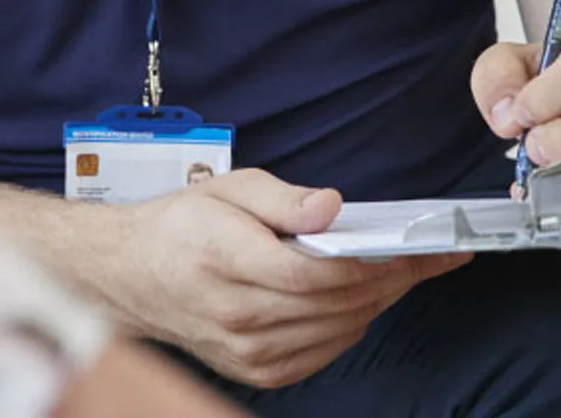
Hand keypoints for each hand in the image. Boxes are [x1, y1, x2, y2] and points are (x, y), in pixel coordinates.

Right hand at [103, 169, 469, 388]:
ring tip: (403, 272)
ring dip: (378, 301)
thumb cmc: (182, 225)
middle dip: (391, 278)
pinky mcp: (259, 372)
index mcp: (229, 262)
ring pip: (338, 330)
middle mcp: (241, 316)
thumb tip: (333, 207)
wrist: (132, 277)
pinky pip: (324, 350)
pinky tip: (362, 299)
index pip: (318, 272)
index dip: (372, 260)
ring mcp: (251, 352)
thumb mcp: (227, 188)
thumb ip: (282, 199)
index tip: (414, 245)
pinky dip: (351, 324)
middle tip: (428, 255)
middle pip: (337, 303)